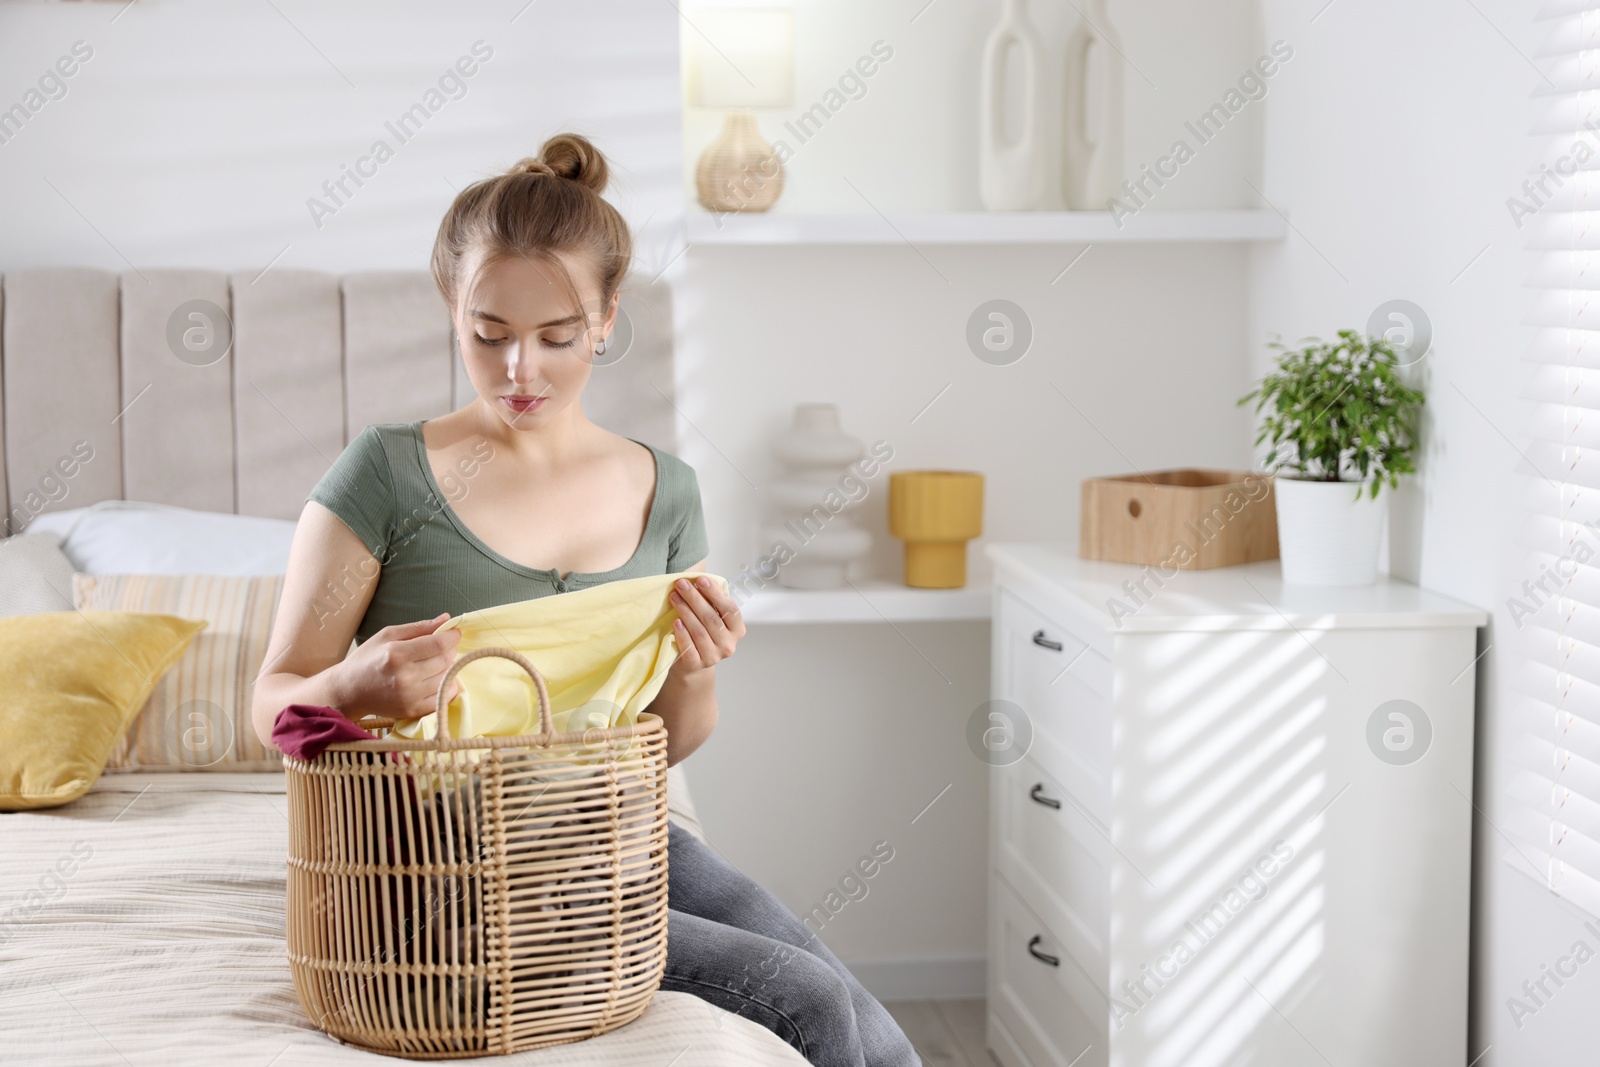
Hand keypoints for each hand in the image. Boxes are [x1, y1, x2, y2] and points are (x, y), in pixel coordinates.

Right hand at [331, 613, 461, 721]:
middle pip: (445, 660)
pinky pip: (444, 697)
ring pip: (447, 678)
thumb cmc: (367, 659)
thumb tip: (447, 619)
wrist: (349, 691)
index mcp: (396, 654)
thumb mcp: (387, 635)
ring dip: (447, 668)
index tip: (454, 633)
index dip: (452, 636)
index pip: (438, 644)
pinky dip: (446, 687)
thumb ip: (419, 627)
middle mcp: (404, 677)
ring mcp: (409, 696)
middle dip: (449, 651)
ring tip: (435, 664)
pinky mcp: (412, 710)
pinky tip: (436, 680)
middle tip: (440, 648)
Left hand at [667, 574, 743, 672]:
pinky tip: (675, 622)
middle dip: (695, 599)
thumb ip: (711, 601)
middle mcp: (728, 645)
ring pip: (699, 631)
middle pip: (712, 619)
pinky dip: (682, 634)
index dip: (716, 594)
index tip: (701, 580)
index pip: (730, 609)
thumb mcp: (712, 616)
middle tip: (682, 584)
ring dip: (685, 611)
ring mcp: (713, 657)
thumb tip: (699, 580)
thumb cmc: (703, 632)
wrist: (693, 662)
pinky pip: (689, 648)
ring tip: (674, 597)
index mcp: (737, 630)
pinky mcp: (696, 665)